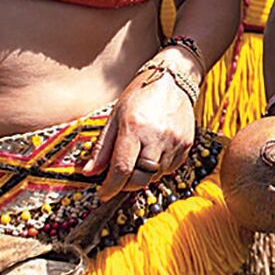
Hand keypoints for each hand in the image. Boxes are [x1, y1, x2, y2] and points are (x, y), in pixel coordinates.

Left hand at [85, 52, 197, 201]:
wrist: (173, 80)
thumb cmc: (140, 95)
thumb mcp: (114, 116)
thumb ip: (102, 147)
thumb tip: (88, 172)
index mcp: (134, 128)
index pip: (121, 169)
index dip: (111, 187)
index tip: (103, 194)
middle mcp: (156, 137)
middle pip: (140, 178)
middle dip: (127, 184)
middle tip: (119, 179)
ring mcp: (174, 142)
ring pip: (155, 175)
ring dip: (143, 174)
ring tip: (137, 158)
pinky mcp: (186, 144)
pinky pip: (170, 168)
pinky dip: (158, 167)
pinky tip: (153, 153)